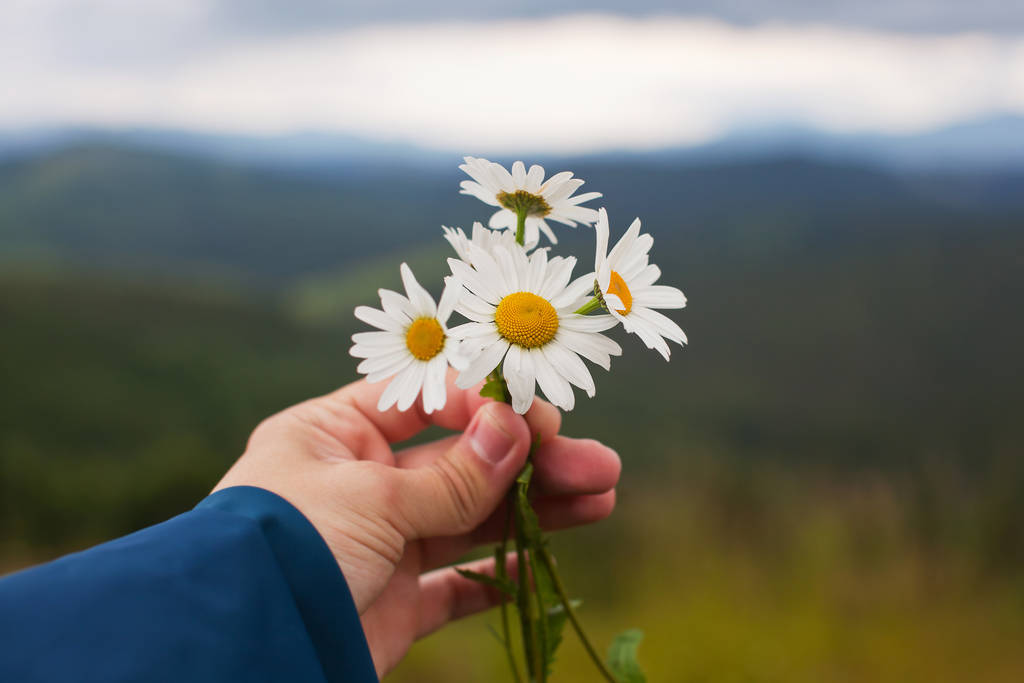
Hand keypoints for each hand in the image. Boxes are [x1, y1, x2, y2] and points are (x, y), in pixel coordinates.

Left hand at [213, 371, 620, 676]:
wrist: (239, 650)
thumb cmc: (286, 546)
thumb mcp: (371, 497)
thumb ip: (452, 474)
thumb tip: (516, 429)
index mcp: (333, 435)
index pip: (423, 403)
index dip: (486, 408)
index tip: (543, 421)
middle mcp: (358, 484)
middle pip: (461, 461)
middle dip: (531, 461)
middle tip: (598, 463)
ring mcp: (378, 545)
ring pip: (470, 519)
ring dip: (533, 509)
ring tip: (600, 499)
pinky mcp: (392, 604)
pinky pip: (454, 587)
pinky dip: (496, 579)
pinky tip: (539, 565)